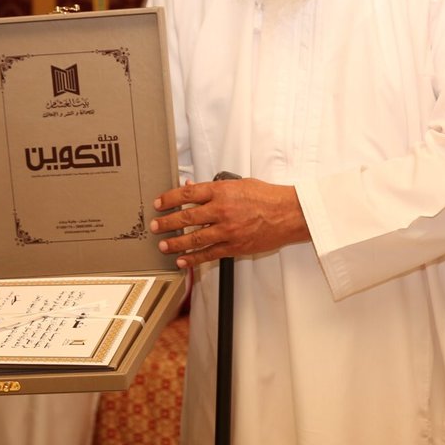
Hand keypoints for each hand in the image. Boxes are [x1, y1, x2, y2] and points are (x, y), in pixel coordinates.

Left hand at [150, 177, 309, 269]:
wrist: (289, 213)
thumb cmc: (267, 197)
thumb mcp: (240, 184)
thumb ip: (216, 188)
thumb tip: (193, 189)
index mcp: (222, 191)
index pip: (188, 194)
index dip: (169, 199)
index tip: (159, 203)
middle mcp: (222, 210)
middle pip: (186, 218)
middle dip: (167, 223)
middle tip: (155, 226)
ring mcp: (228, 230)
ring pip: (194, 239)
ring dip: (175, 243)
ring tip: (163, 245)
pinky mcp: (235, 247)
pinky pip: (209, 254)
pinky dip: (194, 258)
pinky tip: (182, 260)